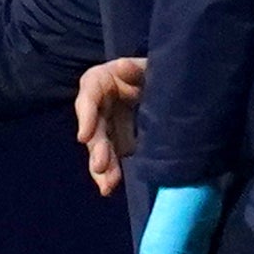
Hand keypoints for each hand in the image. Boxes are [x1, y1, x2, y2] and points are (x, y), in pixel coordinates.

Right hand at [72, 55, 143, 195]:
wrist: (170, 87)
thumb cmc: (154, 70)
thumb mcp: (148, 66)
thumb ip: (136, 68)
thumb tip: (122, 66)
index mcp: (100, 81)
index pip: (89, 96)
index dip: (86, 116)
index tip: (84, 136)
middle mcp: (98, 106)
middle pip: (93, 128)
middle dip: (97, 149)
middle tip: (100, 166)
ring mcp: (107, 126)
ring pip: (100, 149)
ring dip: (103, 167)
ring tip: (107, 185)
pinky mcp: (117, 143)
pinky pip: (111, 160)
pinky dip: (110, 174)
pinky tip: (108, 188)